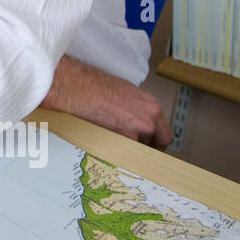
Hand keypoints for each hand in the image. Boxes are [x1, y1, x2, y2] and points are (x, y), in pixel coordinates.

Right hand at [41, 55, 171, 148]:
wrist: (76, 87)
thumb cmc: (94, 85)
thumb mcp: (126, 92)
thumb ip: (138, 109)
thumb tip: (136, 120)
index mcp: (151, 108)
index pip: (164, 135)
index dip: (155, 142)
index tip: (149, 145)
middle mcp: (147, 122)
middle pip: (154, 148)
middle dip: (144, 150)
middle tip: (133, 150)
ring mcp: (133, 134)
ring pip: (136, 152)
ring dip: (127, 150)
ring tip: (112, 142)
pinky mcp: (117, 143)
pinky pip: (121, 154)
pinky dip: (114, 153)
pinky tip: (103, 145)